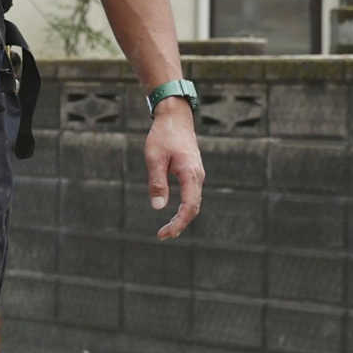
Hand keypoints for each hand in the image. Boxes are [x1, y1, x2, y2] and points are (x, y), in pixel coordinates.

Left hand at [146, 104, 204, 239]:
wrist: (175, 117)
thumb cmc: (163, 135)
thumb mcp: (154, 158)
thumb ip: (157, 182)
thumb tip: (158, 207)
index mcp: (190, 174)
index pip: (189, 207)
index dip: (178, 223)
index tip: (164, 233)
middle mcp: (198, 176)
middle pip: (193, 208)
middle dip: (179, 224)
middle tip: (163, 236)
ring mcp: (197, 174)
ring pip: (193, 202)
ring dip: (182, 217)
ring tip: (167, 230)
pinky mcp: (192, 172)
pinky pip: (191, 195)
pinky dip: (184, 207)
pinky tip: (174, 214)